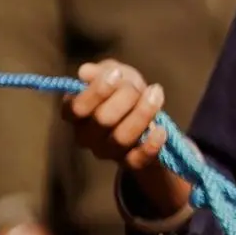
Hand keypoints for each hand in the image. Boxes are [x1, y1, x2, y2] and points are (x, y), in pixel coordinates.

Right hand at [64, 59, 192, 217]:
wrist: (145, 116)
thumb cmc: (123, 92)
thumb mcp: (114, 74)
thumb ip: (101, 71)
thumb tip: (85, 71)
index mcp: (74, 114)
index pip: (77, 108)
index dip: (97, 91)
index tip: (116, 74)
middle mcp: (85, 136)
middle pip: (102, 120)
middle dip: (125, 97)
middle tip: (137, 87)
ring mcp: (106, 151)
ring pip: (121, 138)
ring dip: (142, 113)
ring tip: (155, 94)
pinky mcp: (128, 163)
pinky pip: (137, 160)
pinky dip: (150, 145)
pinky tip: (161, 129)